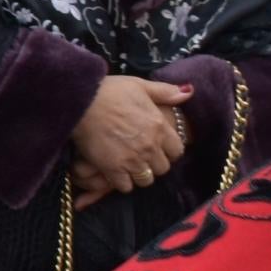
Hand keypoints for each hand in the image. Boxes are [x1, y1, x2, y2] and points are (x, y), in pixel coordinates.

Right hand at [70, 74, 190, 208]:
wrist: (80, 101)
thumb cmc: (108, 90)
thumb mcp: (139, 85)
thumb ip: (165, 92)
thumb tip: (189, 92)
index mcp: (160, 127)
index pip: (177, 151)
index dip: (167, 150)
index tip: (156, 147)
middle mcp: (150, 146)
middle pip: (162, 169)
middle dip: (153, 164)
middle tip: (140, 156)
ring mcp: (132, 159)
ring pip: (146, 180)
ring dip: (138, 174)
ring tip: (128, 165)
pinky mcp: (113, 168)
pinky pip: (125, 186)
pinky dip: (121, 181)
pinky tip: (114, 171)